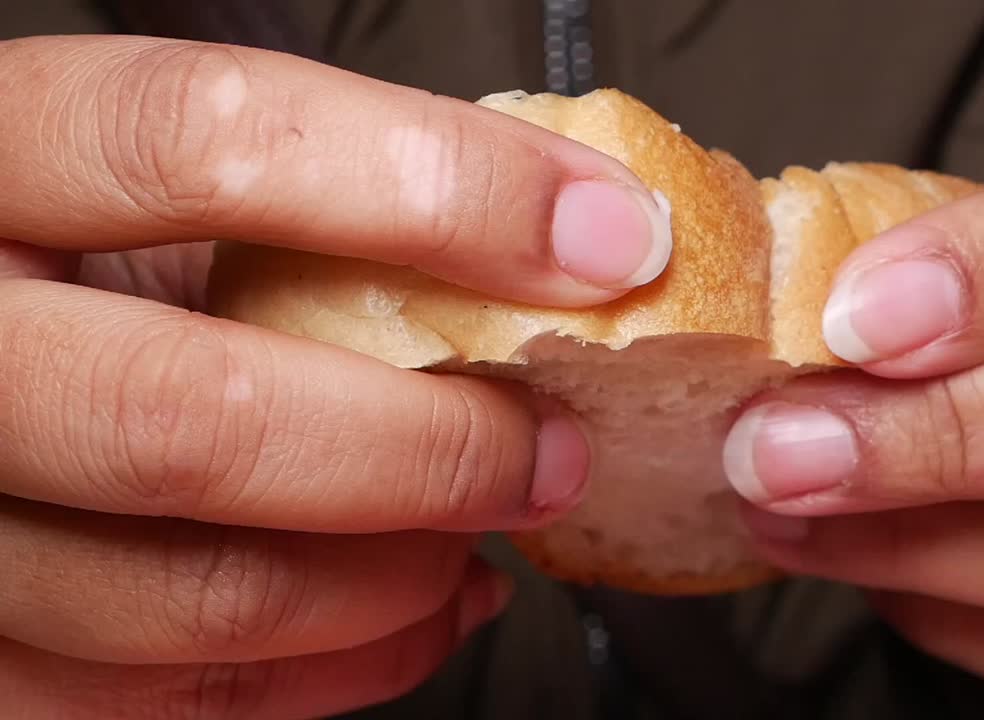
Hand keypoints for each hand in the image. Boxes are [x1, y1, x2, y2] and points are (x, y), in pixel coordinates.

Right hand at [0, 34, 668, 718]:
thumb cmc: (74, 252)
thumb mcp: (149, 186)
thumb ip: (302, 205)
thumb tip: (550, 238)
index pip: (202, 141)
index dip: (436, 185)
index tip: (601, 232)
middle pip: (200, 420)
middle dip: (431, 448)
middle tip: (551, 446)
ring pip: (203, 593)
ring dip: (401, 575)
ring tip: (490, 529)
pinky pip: (182, 700)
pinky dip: (351, 661)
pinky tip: (424, 602)